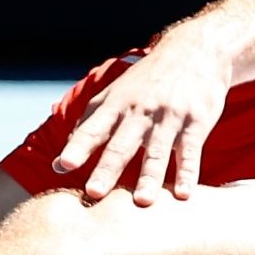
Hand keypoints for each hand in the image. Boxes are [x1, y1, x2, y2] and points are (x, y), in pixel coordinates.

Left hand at [51, 25, 231, 204]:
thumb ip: (88, 126)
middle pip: (121, 144)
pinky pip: (190, 151)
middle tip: (94, 193)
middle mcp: (140, 111)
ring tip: (143, 202)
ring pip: (157, 151)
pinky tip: (183, 194)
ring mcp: (169, 116)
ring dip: (149, 177)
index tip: (63, 166)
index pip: (92, 129)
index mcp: (116, 104)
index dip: (77, 147)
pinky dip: (187, 172)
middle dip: (107, 168)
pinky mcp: (196, 122)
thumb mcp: (115, 95)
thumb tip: (58, 164)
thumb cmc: (147, 81)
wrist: (196, 51)